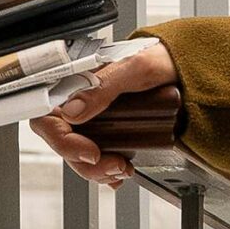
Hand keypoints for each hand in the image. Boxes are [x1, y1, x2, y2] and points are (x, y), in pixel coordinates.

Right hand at [30, 41, 179, 186]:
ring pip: (78, 154)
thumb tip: (73, 110)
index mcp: (74, 82)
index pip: (47, 117)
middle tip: (114, 165)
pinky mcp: (107, 131)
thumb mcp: (133, 68)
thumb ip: (102, 86)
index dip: (62, 140)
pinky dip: (106, 170)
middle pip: (63, 142)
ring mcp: (92, 118)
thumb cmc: (159, 58)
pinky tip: (120, 170)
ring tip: (122, 168)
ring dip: (97, 170)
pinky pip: (95, 157)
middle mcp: (78, 101)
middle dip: (85, 162)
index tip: (90, 152)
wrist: (182, 66)